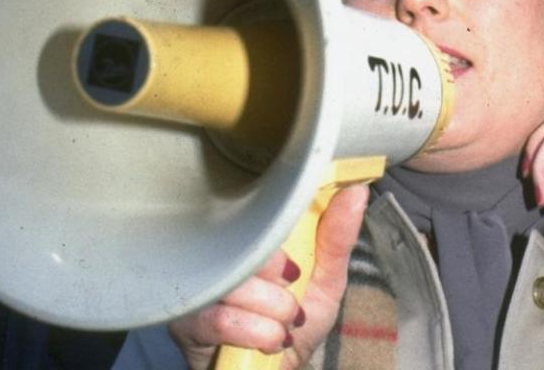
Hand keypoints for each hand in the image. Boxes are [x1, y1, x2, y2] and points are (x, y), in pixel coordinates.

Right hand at [169, 184, 368, 369]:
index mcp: (254, 235)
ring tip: (282, 326)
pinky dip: (254, 331)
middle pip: (242, 246)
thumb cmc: (298, 321)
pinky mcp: (186, 319)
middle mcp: (221, 253)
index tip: (296, 272)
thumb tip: (357, 190)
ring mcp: (200, 284)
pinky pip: (219, 317)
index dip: (280, 244)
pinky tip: (267, 341)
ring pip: (234, 283)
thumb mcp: (327, 279)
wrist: (278, 369)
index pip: (258, 212)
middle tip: (291, 303)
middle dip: (278, 284)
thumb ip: (338, 238)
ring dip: (271, 311)